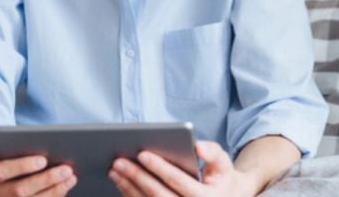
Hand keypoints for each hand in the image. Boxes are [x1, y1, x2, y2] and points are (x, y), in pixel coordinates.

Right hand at [0, 142, 77, 196]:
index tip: (43, 160)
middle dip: (45, 180)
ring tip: (70, 178)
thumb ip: (1, 146)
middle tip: (66, 169)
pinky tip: (64, 188)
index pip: (0, 171)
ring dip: (54, 191)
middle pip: (18, 191)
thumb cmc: (1, 157)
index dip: (22, 166)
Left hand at [110, 140, 260, 196]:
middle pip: (158, 195)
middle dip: (136, 177)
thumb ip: (213, 152)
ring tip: (115, 170)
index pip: (178, 181)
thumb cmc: (221, 179)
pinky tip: (121, 183)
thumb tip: (197, 146)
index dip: (160, 167)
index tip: (142, 153)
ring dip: (128, 187)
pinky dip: (130, 196)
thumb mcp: (224, 164)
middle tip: (119, 161)